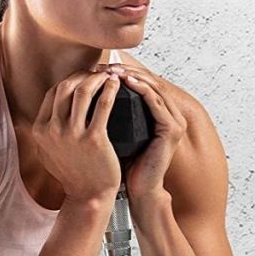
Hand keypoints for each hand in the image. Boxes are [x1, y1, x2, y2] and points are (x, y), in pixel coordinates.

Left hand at [99, 63, 187, 199]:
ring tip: (112, 70)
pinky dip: (142, 90)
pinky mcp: (172, 130)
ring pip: (153, 88)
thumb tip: (81, 96)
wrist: (136, 190)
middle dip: (125, 71)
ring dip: (132, 76)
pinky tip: (125, 82)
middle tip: (104, 65)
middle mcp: (169, 114)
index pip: (139, 83)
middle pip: (148, 81)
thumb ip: (106, 116)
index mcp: (156, 113)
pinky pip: (156, 103)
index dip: (119, 73)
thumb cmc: (122, 164)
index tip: (97, 69)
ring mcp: (173, 121)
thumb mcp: (113, 134)